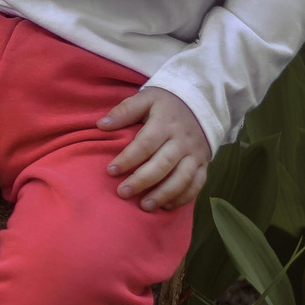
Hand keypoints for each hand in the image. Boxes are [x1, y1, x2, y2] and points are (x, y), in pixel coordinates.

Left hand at [98, 89, 211, 211]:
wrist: (200, 104)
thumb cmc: (165, 104)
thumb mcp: (146, 98)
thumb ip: (125, 110)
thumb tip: (101, 125)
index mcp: (166, 122)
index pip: (145, 143)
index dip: (128, 159)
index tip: (111, 171)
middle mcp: (182, 140)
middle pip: (163, 164)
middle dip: (142, 181)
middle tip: (123, 192)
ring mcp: (195, 154)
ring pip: (182, 178)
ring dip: (163, 194)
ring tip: (144, 206)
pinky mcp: (203, 164)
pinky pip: (197, 184)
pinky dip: (183, 198)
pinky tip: (166, 206)